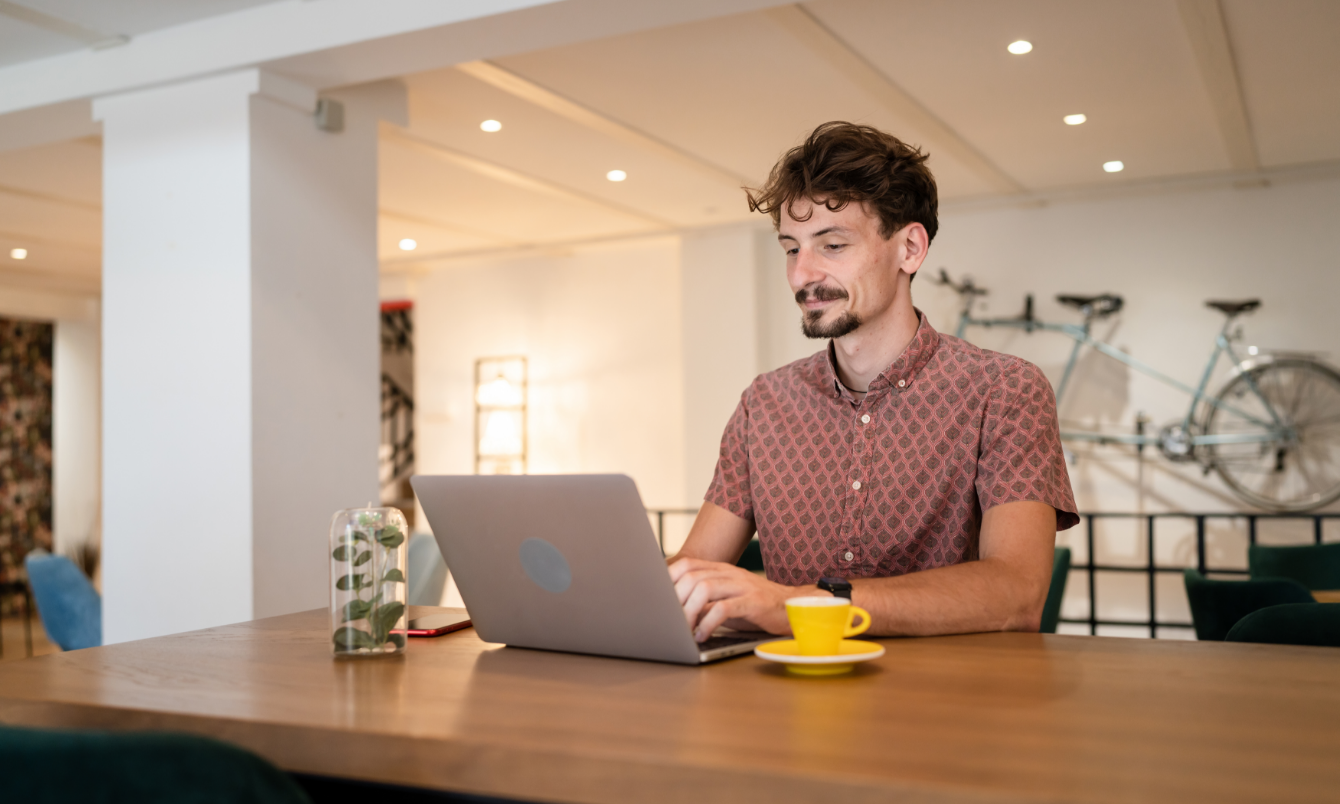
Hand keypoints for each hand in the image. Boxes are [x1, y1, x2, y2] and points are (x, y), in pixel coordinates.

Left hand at [668, 557, 810, 641]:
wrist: (792, 607)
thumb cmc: (755, 607)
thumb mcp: (727, 600)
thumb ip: (704, 601)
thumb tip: (674, 612)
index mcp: (721, 570)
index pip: (687, 564)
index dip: (668, 580)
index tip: (659, 601)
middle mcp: (730, 573)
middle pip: (691, 576)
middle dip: (675, 599)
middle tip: (670, 620)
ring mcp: (742, 585)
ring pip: (704, 589)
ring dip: (689, 612)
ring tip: (685, 630)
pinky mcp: (753, 602)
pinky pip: (724, 608)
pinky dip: (708, 623)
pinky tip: (703, 635)